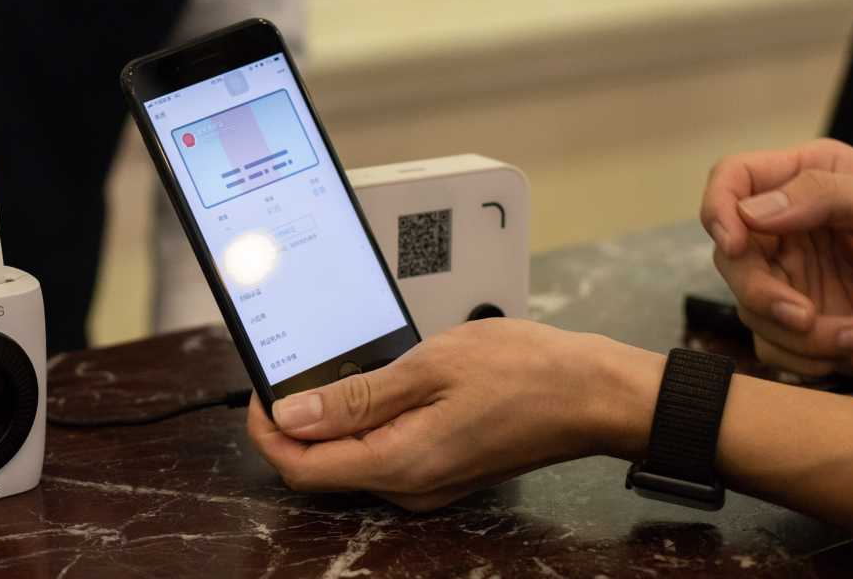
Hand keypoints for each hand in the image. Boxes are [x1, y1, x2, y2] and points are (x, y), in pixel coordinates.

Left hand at [247, 320, 660, 510]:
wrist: (592, 394)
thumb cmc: (525, 373)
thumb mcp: (428, 367)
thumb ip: (355, 396)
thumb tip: (292, 413)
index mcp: (399, 463)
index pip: (300, 466)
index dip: (265, 429)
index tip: (260, 388)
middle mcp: (409, 485)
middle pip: (320, 465)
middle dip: (294, 421)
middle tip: (296, 367)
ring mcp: (427, 481)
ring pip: (350, 457)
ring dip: (330, 418)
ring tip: (338, 366)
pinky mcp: (441, 469)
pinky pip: (381, 451)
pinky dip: (363, 421)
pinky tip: (375, 382)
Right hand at [701, 138, 852, 378]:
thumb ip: (820, 194)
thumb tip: (750, 210)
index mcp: (805, 180)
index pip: (732, 177)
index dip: (719, 206)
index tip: (735, 242)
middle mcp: (787, 227)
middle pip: (730, 253)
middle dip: (761, 291)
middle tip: (802, 314)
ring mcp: (791, 277)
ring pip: (748, 306)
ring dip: (799, 332)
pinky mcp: (798, 326)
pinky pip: (772, 345)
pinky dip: (809, 355)